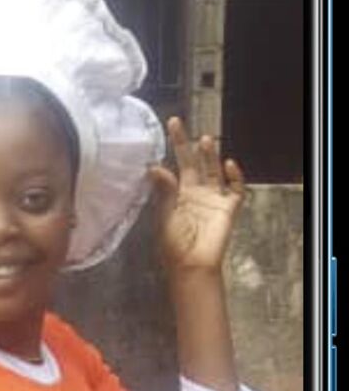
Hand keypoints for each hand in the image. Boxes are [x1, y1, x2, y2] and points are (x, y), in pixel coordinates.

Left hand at [148, 116, 245, 273]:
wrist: (192, 266)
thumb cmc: (174, 245)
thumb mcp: (165, 216)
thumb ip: (163, 192)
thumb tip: (154, 167)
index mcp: (179, 193)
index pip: (178, 163)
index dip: (176, 144)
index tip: (172, 124)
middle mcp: (197, 192)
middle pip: (195, 163)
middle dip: (190, 145)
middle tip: (182, 125)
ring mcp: (214, 199)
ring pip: (215, 171)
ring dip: (211, 156)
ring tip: (206, 140)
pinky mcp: (229, 208)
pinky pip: (235, 189)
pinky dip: (235, 177)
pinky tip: (228, 164)